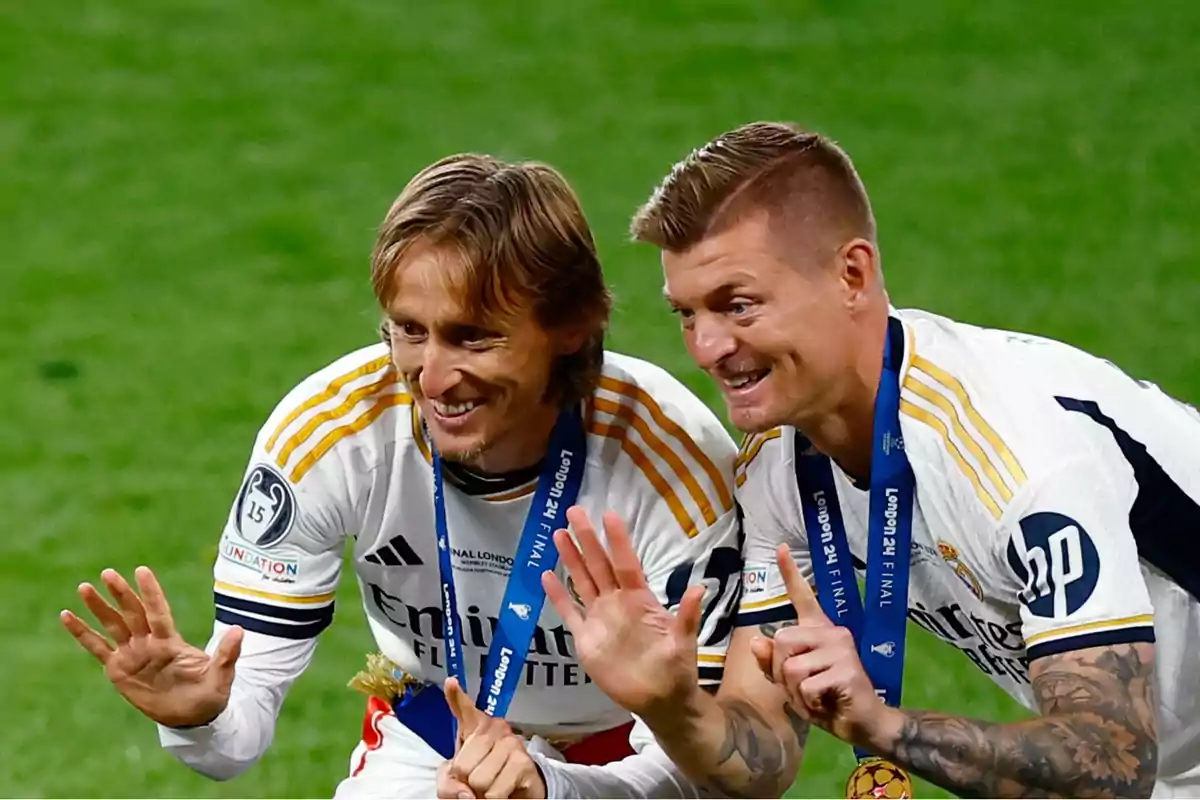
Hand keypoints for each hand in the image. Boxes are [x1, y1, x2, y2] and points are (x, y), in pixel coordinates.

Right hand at [59, 566, 242, 728]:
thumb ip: (227, 655)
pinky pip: (96, 648)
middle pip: (132, 613)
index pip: (158, 612)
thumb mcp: (220, 677)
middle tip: (108, 573)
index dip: (150, 592)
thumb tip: (239, 630)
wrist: (192, 717)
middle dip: (120, 594)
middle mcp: (149, 643)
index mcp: (171, 641)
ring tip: (84, 587)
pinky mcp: (118, 669)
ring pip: (112, 625)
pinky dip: (82, 633)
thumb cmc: (209, 694)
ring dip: (99, 607)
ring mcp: (132, 654)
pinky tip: (67, 616)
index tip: (142, 571)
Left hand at [439, 677, 544, 798]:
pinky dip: (494, 799)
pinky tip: (503, 792)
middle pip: (463, 766)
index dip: (456, 697)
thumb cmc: (483, 780)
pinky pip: (495, 792)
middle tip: (477, 781)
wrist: (516, 793)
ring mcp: (512, 744)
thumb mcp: (456, 781)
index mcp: (476, 727)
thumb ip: (449, 784)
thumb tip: (467, 795)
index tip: (450, 682)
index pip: (464, 709)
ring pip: (479, 780)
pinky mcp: (524, 763)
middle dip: (466, 782)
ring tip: (491, 786)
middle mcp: (496, 728)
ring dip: (482, 793)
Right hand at [541, 506, 706, 723]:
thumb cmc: (676, 668)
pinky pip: (569, 613)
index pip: (626, 564)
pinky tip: (546, 576)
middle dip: (587, 538)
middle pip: (599, 565)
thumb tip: (699, 588)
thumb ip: (686, 616)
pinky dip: (558, 596)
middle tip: (575, 510)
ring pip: (582, 581)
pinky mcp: (586, 638)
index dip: (618, 541)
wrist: (660, 699)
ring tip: (558, 534)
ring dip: (571, 558)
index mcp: (640, 600)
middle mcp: (617, 602)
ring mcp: (600, 618)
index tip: (609, 515)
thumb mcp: (683, 642)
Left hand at [760, 544, 890, 748]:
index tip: (779, 548)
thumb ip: (772, 663)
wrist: (862, 723)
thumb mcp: (793, 683)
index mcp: (818, 631)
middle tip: (803, 688)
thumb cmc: (826, 700)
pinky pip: (806, 686)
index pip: (803, 597)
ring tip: (816, 697)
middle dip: (781, 672)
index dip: (790, 573)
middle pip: (781, 641)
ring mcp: (841, 648)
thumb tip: (758, 641)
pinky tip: (826, 704)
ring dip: (795, 692)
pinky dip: (808, 703)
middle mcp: (832, 632)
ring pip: (790, 666)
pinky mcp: (847, 669)